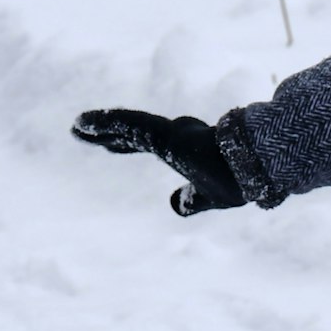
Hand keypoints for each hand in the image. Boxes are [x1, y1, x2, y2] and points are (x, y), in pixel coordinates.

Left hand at [71, 109, 247, 215]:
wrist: (254, 170)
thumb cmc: (241, 182)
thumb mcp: (211, 196)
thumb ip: (193, 200)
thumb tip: (175, 206)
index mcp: (185, 151)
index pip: (147, 145)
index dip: (125, 144)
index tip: (110, 146)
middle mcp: (174, 138)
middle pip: (131, 135)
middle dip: (107, 134)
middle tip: (82, 131)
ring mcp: (168, 135)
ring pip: (125, 129)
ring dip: (99, 128)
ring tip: (76, 128)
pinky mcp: (163, 136)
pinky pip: (125, 125)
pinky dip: (101, 123)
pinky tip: (79, 124)